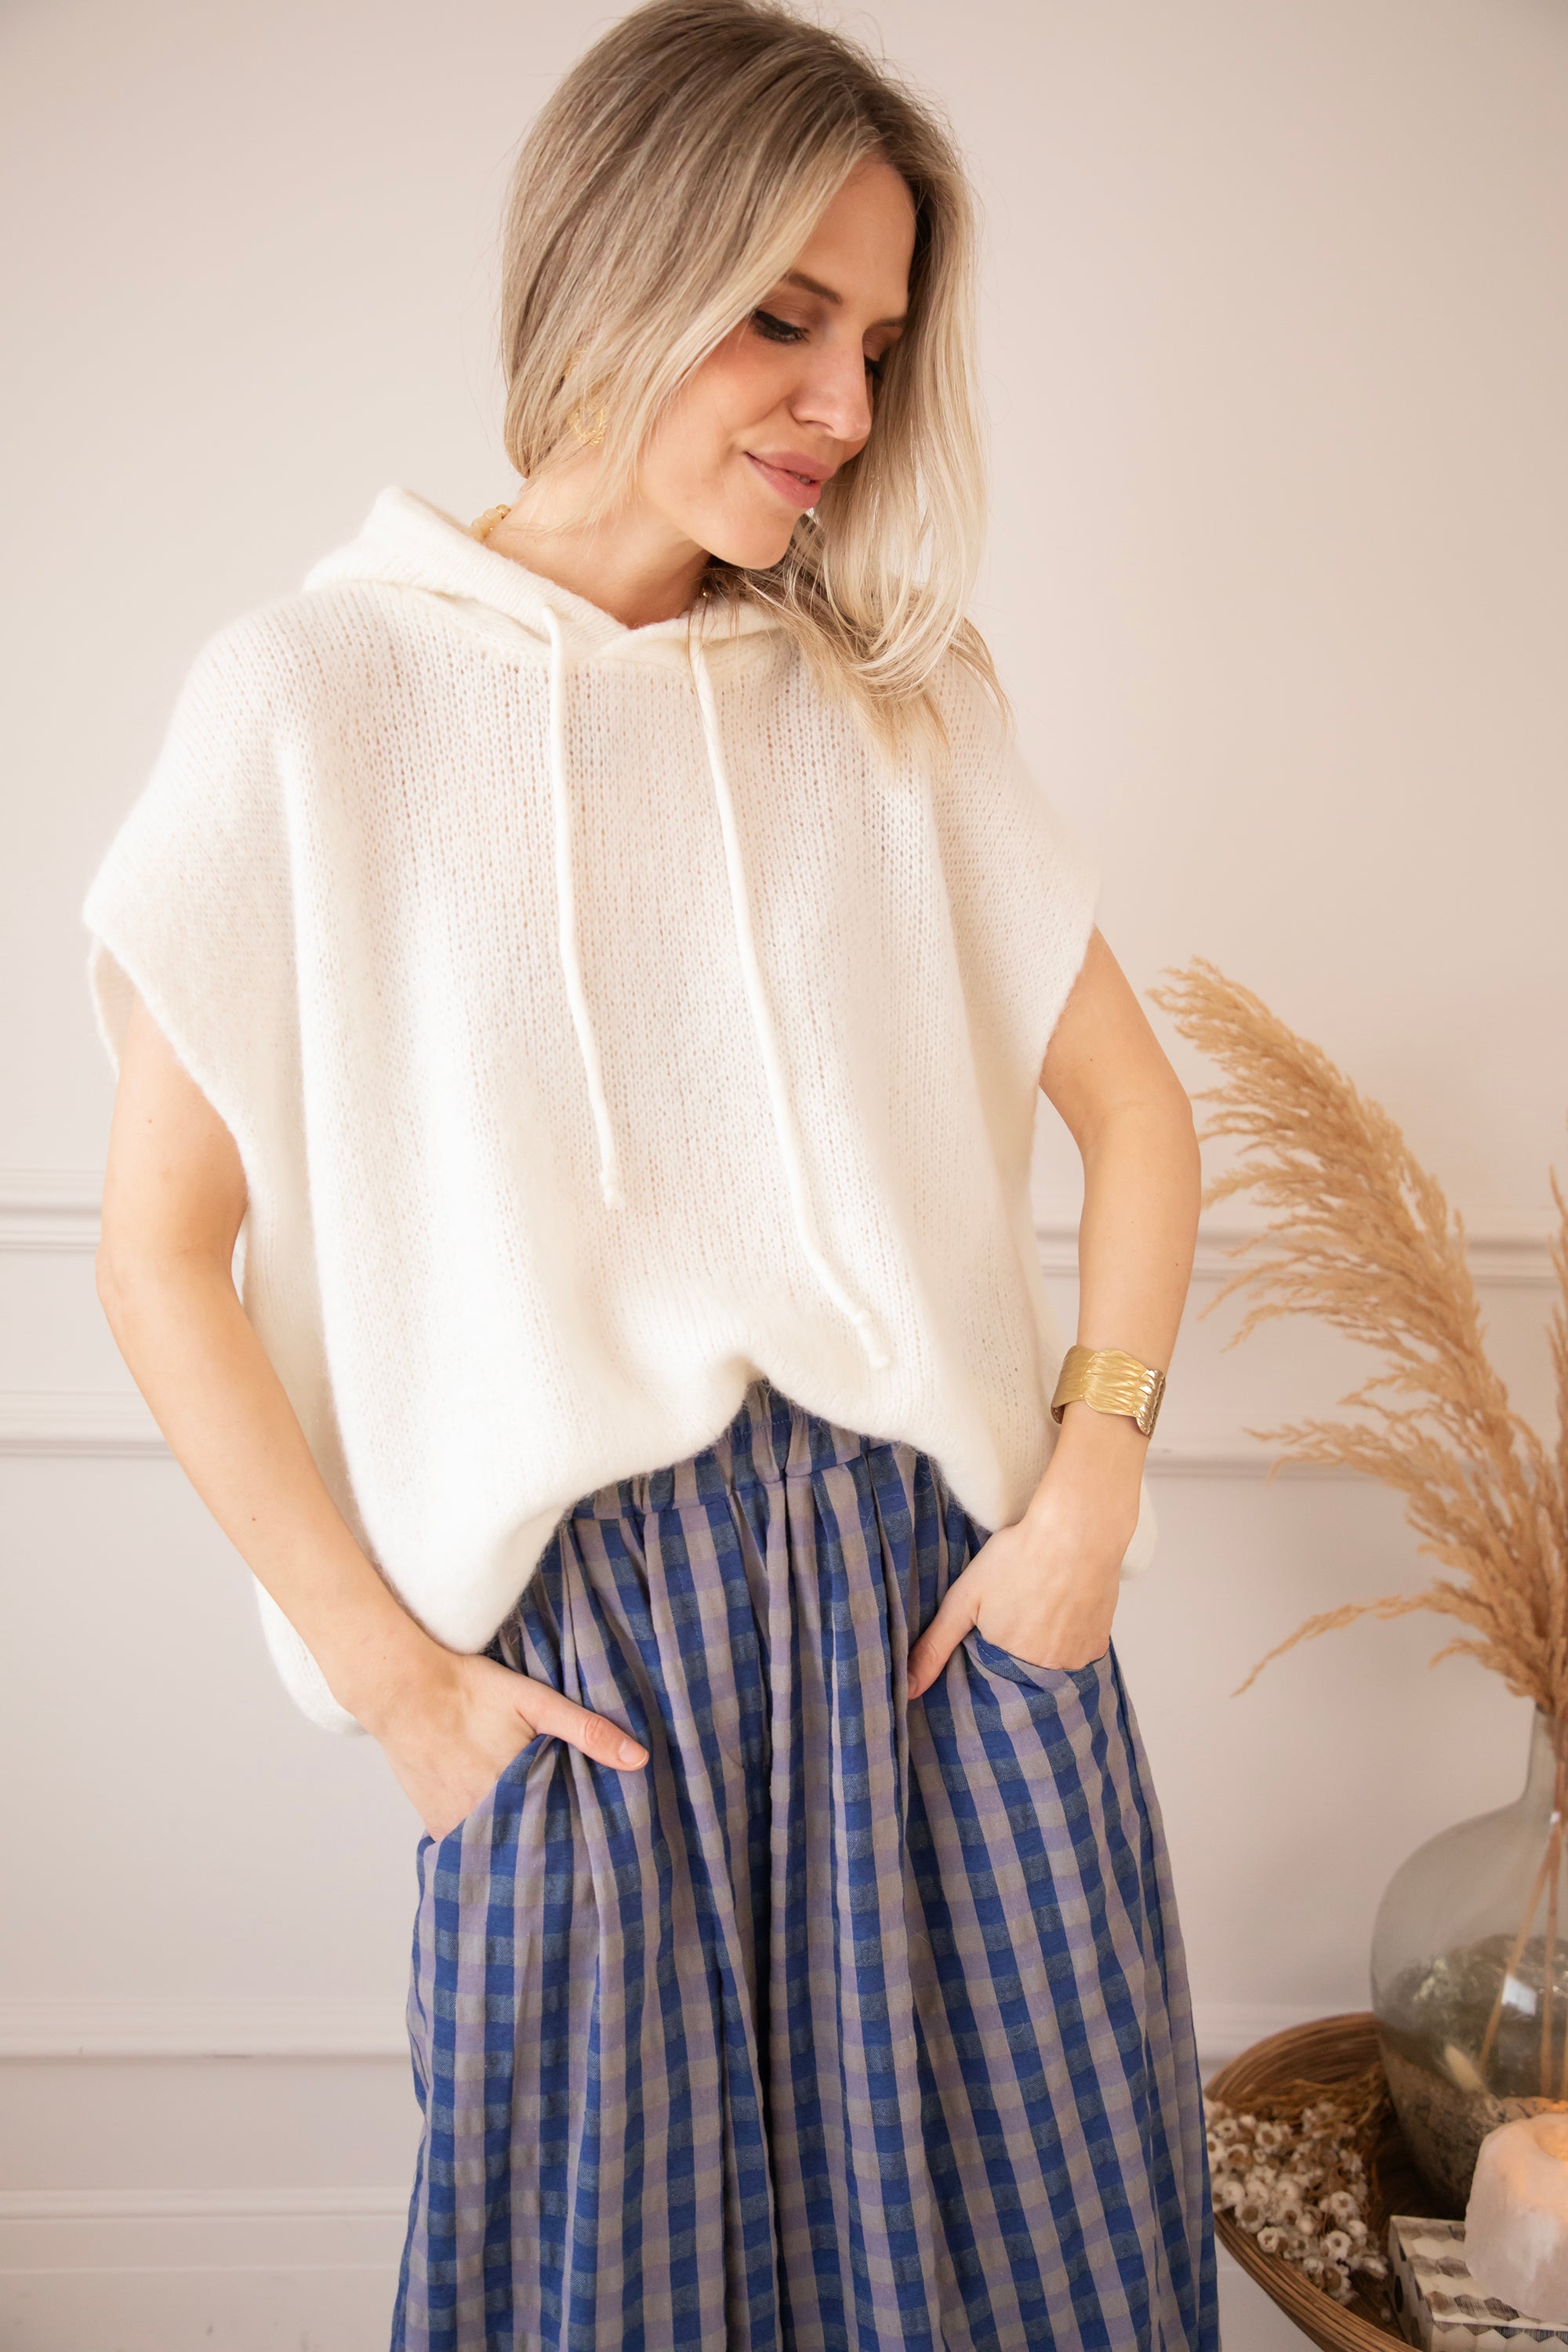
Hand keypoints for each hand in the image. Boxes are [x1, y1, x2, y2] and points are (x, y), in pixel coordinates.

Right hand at [365, 1645, 648, 1840]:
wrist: (404, 1689)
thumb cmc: (472, 1690)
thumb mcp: (536, 1701)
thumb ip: (588, 1730)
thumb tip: (638, 1759)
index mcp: (519, 1789)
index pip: (563, 1831)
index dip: (583, 1837)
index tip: (603, 1847)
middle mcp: (487, 1816)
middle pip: (532, 1847)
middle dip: (554, 1850)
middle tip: (580, 1859)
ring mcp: (458, 1824)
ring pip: (500, 1851)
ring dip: (520, 1851)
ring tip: (545, 1854)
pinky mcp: (436, 1824)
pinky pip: (469, 1848)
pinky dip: (487, 1845)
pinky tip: (505, 1842)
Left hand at [904, 1472, 1131, 1700]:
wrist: (1077, 1530)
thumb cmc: (1018, 1557)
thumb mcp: (964, 1599)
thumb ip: (935, 1645)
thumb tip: (908, 1690)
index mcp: (1009, 1661)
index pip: (992, 1672)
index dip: (991, 1645)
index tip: (995, 1622)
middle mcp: (1045, 1670)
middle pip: (1023, 1668)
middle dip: (1018, 1646)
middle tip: (1021, 1607)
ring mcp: (1076, 1659)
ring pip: (1052, 1661)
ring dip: (1045, 1642)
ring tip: (1041, 1604)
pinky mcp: (1099, 1645)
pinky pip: (1078, 1650)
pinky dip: (1070, 1635)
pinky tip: (1064, 1606)